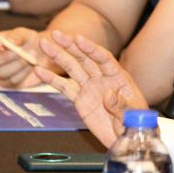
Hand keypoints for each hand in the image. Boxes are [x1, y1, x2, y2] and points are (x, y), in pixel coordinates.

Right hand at [0, 27, 53, 87]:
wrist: (41, 53)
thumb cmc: (28, 41)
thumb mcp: (23, 34)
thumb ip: (16, 37)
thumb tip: (11, 42)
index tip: (0, 42)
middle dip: (4, 57)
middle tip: (18, 52)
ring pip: (2, 73)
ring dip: (18, 64)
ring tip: (32, 55)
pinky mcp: (8, 83)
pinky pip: (13, 80)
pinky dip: (24, 72)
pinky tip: (32, 64)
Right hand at [35, 30, 148, 147]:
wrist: (126, 138)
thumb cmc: (135, 124)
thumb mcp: (132, 116)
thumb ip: (121, 105)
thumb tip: (108, 95)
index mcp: (118, 77)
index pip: (104, 59)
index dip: (91, 49)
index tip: (78, 39)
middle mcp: (102, 78)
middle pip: (85, 58)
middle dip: (70, 46)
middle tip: (56, 34)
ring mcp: (90, 87)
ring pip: (72, 68)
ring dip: (58, 56)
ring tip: (43, 44)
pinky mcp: (80, 99)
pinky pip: (64, 87)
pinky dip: (51, 79)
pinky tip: (38, 71)